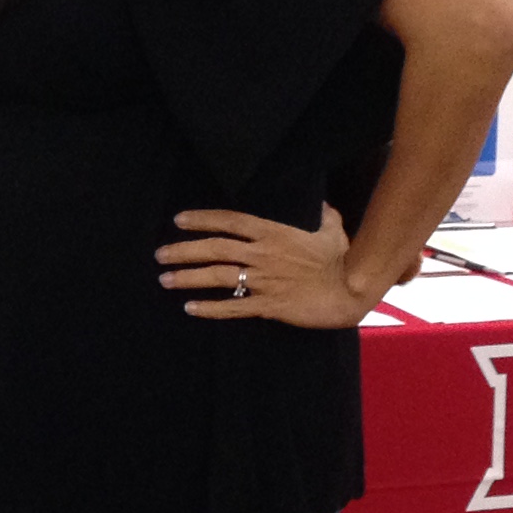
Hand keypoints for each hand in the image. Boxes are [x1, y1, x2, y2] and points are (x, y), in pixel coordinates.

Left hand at [159, 204, 375, 328]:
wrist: (351, 292)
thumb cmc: (343, 259)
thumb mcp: (332, 229)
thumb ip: (322, 215)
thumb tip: (322, 204)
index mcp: (274, 233)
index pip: (230, 221)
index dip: (202, 220)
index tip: (179, 220)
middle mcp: (263, 255)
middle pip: (215, 249)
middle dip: (183, 250)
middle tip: (160, 255)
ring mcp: (264, 281)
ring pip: (217, 276)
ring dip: (188, 278)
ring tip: (165, 280)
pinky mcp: (269, 306)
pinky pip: (232, 307)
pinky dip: (209, 308)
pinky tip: (190, 308)